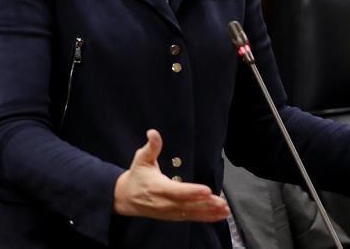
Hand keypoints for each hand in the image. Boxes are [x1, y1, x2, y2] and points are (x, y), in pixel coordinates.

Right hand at [113, 129, 229, 222]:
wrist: (126, 197)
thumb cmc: (137, 176)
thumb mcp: (141, 159)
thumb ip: (151, 147)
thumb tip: (153, 133)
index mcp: (158, 187)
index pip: (177, 191)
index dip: (192, 191)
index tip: (206, 190)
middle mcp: (164, 202)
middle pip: (187, 205)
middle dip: (205, 204)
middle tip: (221, 201)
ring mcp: (169, 211)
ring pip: (191, 213)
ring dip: (208, 212)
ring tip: (224, 209)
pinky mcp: (174, 216)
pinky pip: (191, 218)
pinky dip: (206, 218)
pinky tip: (219, 215)